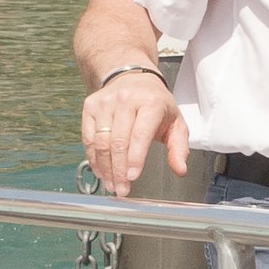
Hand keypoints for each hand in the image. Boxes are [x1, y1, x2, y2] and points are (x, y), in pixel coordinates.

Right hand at [80, 69, 188, 194]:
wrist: (133, 78)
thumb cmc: (156, 104)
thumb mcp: (175, 121)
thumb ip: (179, 147)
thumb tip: (180, 170)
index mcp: (151, 102)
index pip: (140, 134)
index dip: (135, 158)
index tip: (132, 177)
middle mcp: (126, 100)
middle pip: (118, 142)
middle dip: (119, 170)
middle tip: (122, 189)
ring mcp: (105, 103)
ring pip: (101, 142)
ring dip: (105, 168)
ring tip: (112, 184)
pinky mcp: (90, 106)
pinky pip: (88, 138)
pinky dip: (93, 158)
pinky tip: (101, 171)